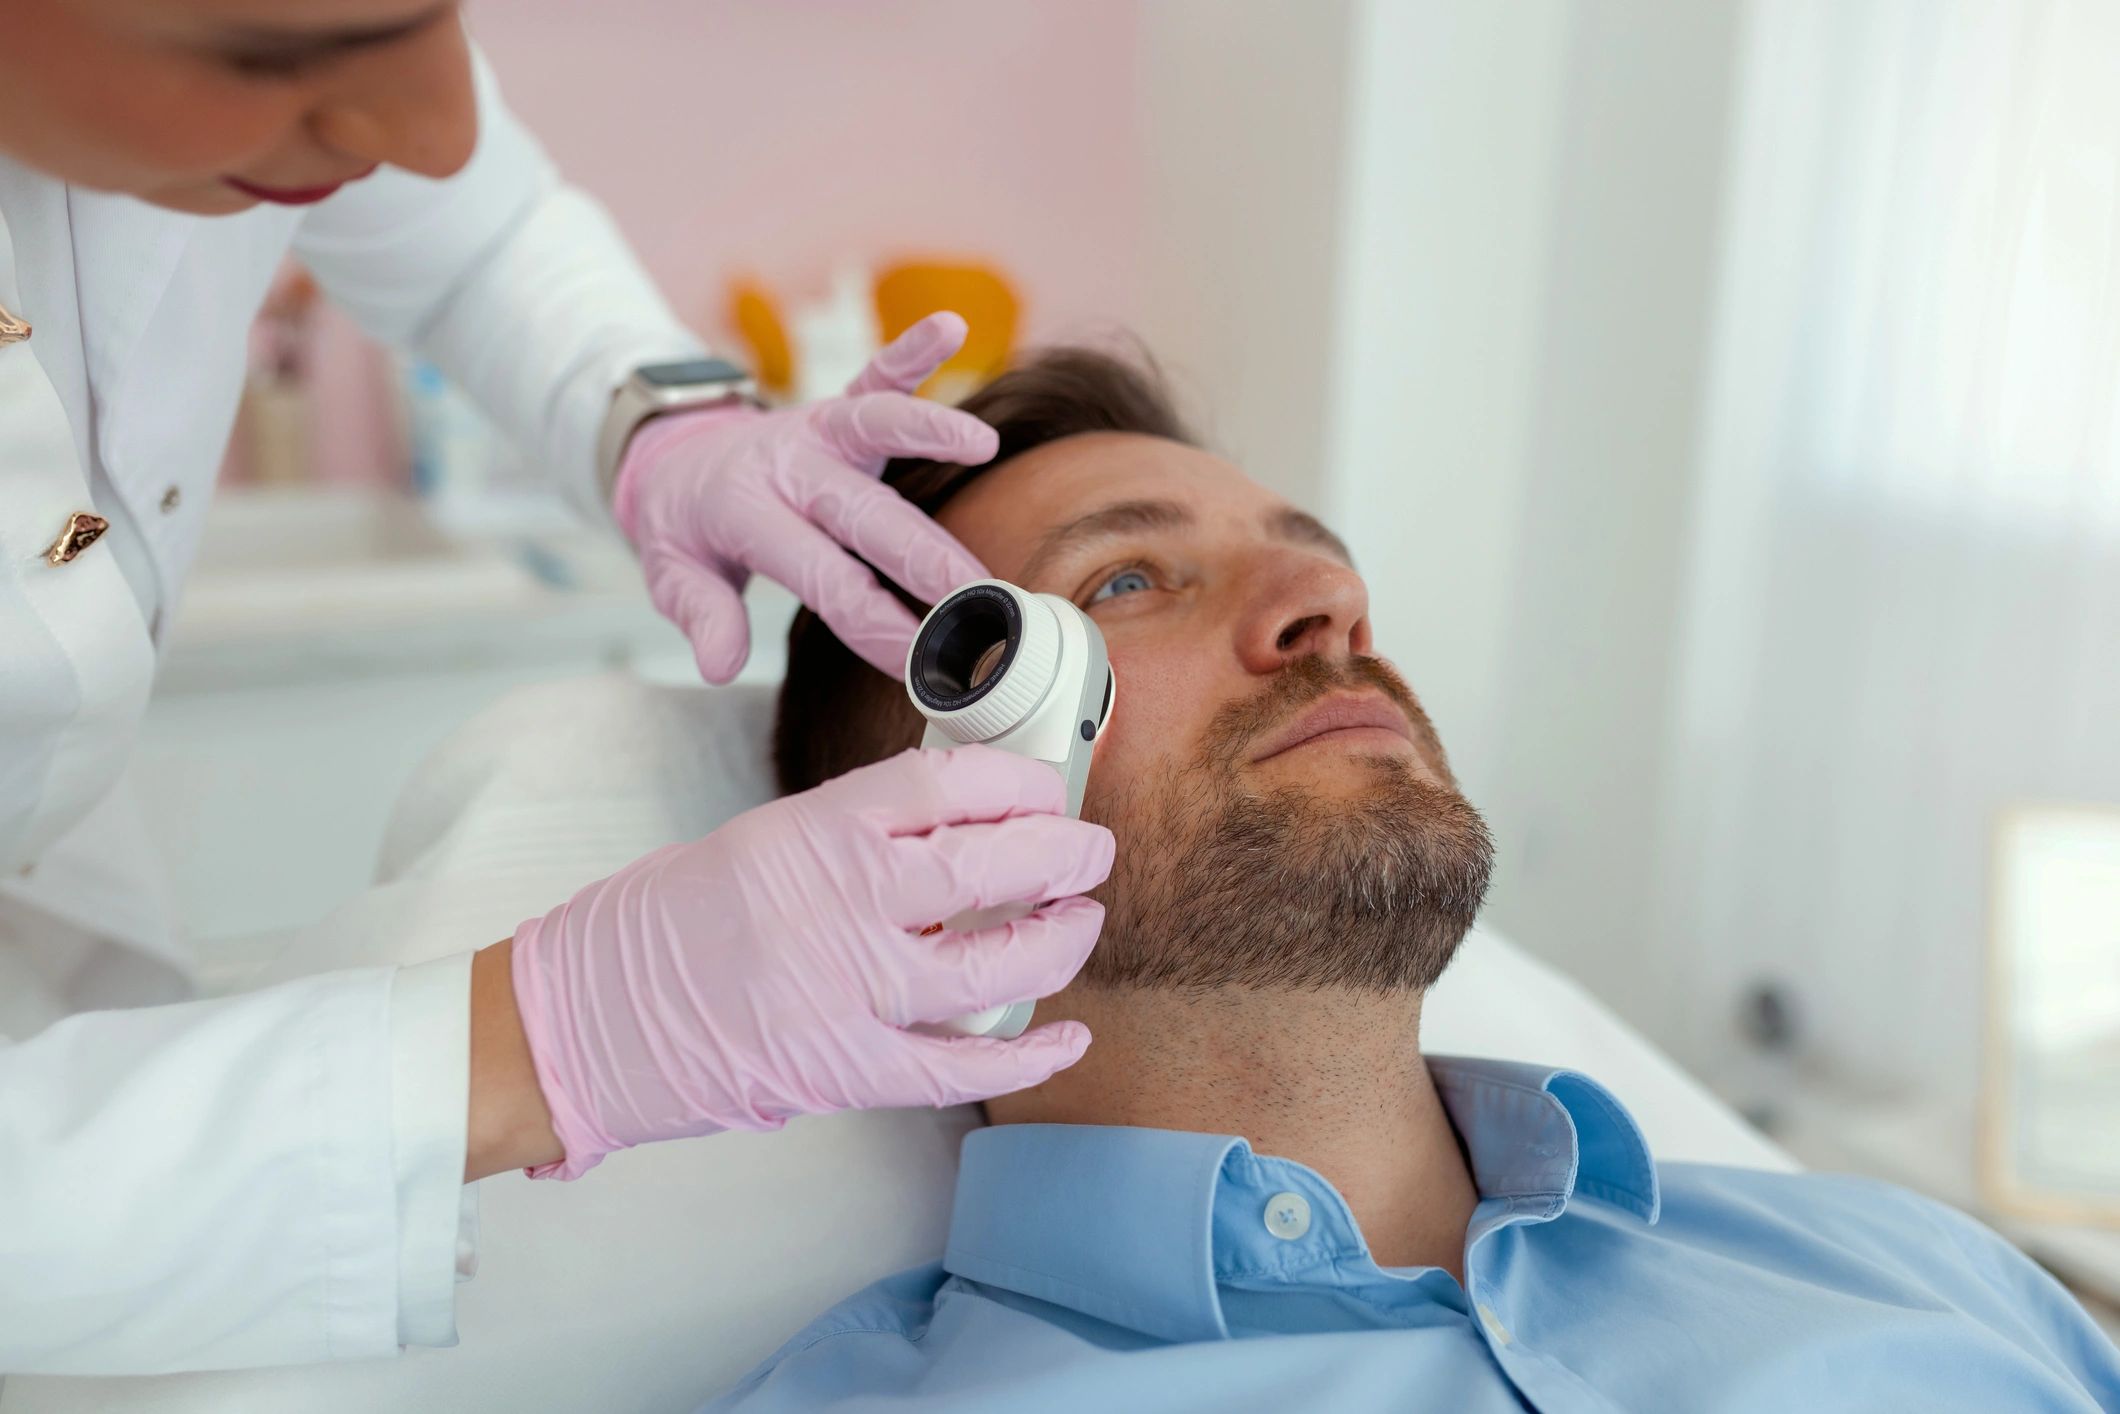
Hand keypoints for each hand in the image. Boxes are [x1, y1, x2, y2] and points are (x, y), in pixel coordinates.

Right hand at [505, 746, 1114, 1178]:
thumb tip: (955, 830)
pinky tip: (1069, 1037)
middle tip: (1090, 851)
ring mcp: (848, 990)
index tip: (1047, 787)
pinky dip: (1029, 1057)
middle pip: (992, 863)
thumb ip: (853, 836)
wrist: (581, 1019)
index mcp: (813, 830)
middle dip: (1065, 853)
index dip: (1018, 781)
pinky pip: (963, 1068)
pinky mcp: (846, 1068)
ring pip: (999, 966)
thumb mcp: (758, 841)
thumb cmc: (661, 925)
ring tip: (1082, 921)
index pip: (946, 783)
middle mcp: (841, 902)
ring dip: (1062, 942)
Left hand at [617, 312, 994, 683]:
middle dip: (922, 555)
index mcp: (745, 515)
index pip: (823, 578)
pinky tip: (948, 325)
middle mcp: (786, 468)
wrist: (674, 455)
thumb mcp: (673, 576)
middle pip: (862, 513)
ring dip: (927, 429)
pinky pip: (876, 374)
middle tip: (976, 595)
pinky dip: (912, 349)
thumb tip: (720, 666)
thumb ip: (701, 616)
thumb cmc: (688, 527)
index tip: (920, 664)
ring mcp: (814, 430)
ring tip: (982, 445)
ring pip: (873, 424)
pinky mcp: (835, 407)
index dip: (875, 624)